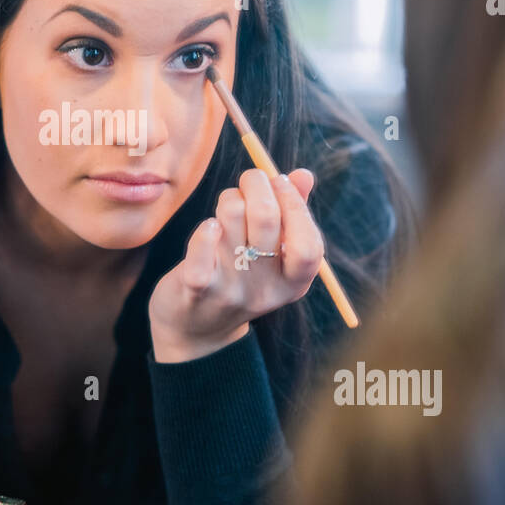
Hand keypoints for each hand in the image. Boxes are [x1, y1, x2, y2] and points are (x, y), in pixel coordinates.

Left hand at [148, 168, 321, 362]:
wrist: (194, 331)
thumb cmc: (239, 277)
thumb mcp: (272, 256)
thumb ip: (292, 215)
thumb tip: (304, 174)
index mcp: (294, 282)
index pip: (309, 245)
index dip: (296, 205)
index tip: (282, 182)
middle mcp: (265, 288)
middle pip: (266, 218)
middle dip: (257, 183)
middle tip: (251, 179)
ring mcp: (231, 288)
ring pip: (231, 216)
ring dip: (229, 199)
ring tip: (227, 209)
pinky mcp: (197, 287)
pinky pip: (203, 244)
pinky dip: (205, 228)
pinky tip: (209, 228)